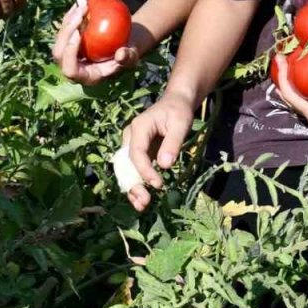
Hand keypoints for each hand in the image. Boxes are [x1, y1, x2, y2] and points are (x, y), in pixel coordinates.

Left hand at [52, 3, 140, 84]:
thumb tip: (120, 54)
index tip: (78, 34)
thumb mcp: (132, 56)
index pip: (70, 70)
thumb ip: (128, 58)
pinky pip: (65, 29)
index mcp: (85, 76)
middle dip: (66, 33)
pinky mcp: (69, 42)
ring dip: (68, 21)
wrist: (124, 44)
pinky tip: (79, 4)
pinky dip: (71, 16)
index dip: (70, 54)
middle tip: (79, 15)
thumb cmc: (128, 53)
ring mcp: (69, 55)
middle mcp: (73, 67)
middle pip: (59, 53)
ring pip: (59, 39)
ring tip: (81, 6)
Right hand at [121, 94, 196, 211]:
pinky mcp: (138, 152)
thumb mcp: (181, 123)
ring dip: (132, 188)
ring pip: (127, 170)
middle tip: (144, 202)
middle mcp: (130, 137)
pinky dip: (137, 184)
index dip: (144, 170)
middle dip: (133, 184)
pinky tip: (141, 199)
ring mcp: (132, 145)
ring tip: (141, 205)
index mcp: (138, 127)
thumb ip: (172, 143)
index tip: (158, 184)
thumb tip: (164, 166)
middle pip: (126, 164)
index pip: (136, 153)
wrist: (176, 102)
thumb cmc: (179, 111)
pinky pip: (134, 170)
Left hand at [273, 54, 307, 150]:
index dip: (282, 77)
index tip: (280, 60)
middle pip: (288, 94)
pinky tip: (307, 82)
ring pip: (295, 97)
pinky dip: (301, 87)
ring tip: (289, 66)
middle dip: (282, 76)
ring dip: (289, 82)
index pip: (290, 94)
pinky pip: (306, 98)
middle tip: (280, 58)